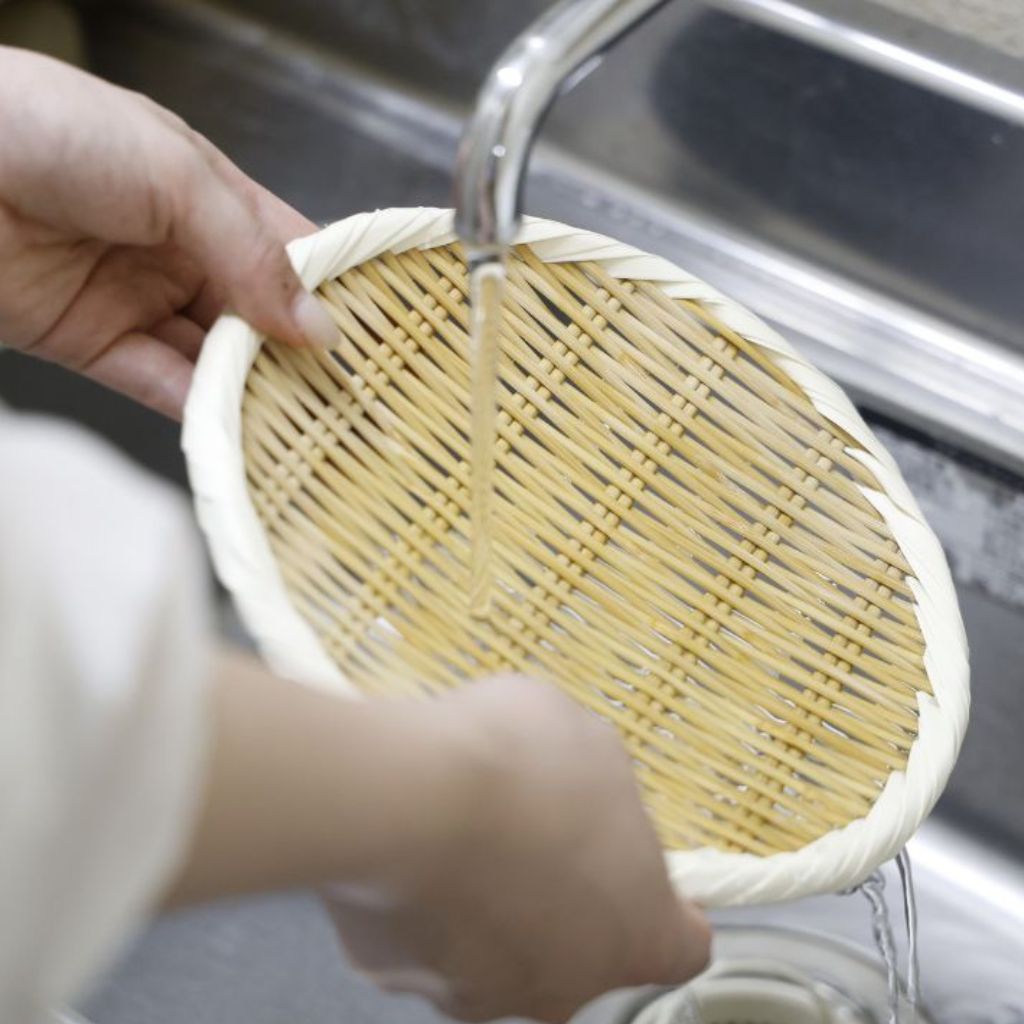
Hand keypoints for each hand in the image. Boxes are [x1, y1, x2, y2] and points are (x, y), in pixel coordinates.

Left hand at [0, 46, 336, 418]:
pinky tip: (240, 430)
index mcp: (206, 193)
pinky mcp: (95, 345)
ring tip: (307, 422)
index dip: (333, 290)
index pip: (290, 248)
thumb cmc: (46, 130)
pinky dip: (200, 411)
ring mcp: (138, 300)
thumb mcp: (174, 174)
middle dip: (300, 352)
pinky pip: (161, 385)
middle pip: (258, 313)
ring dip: (256, 390)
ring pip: (215, 358)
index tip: (377, 334)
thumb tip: (317, 327)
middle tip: (352, 393)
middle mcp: (179, 249)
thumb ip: (251, 252)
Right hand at [324, 678, 710, 1022]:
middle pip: (579, 951)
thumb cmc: (520, 770)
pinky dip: (420, 900)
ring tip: (460, 830)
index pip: (680, 944)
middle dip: (560, 896)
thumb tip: (582, 787)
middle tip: (531, 830)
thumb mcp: (592, 744)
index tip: (638, 869)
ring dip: (487, 900)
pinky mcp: (395, 975)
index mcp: (638, 932)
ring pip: (494, 950)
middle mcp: (565, 986)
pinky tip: (412, 844)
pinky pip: (420, 937)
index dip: (661, 903)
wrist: (406, 796)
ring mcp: (476, 991)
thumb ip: (603, 786)